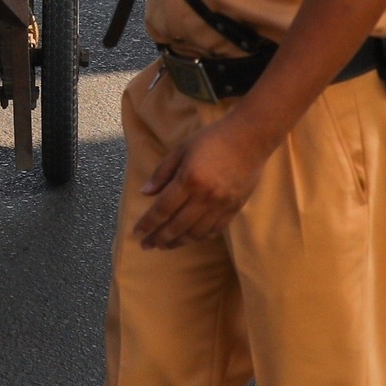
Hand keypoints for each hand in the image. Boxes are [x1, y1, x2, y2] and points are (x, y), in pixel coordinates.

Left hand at [132, 115, 269, 249]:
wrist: (249, 138)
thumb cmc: (212, 139)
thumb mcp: (181, 150)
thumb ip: (162, 173)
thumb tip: (144, 193)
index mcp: (188, 180)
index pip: (162, 209)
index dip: (147, 224)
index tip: (136, 234)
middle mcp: (204, 197)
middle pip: (177, 226)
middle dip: (158, 238)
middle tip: (146, 246)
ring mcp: (221, 205)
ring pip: (195, 233)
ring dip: (178, 242)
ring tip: (165, 246)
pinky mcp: (234, 208)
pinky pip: (214, 230)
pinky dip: (199, 237)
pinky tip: (189, 239)